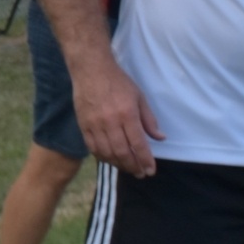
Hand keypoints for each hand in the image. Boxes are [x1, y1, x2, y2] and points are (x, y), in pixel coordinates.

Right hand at [71, 58, 163, 176]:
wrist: (91, 70)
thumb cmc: (118, 82)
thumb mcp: (139, 97)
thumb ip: (149, 119)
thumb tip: (160, 137)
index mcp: (127, 114)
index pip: (138, 144)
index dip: (145, 160)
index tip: (150, 170)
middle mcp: (110, 122)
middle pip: (122, 152)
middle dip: (133, 166)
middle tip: (140, 174)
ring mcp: (95, 124)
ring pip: (106, 153)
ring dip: (118, 164)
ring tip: (127, 168)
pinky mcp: (83, 125)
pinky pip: (92, 147)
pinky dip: (102, 157)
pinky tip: (110, 159)